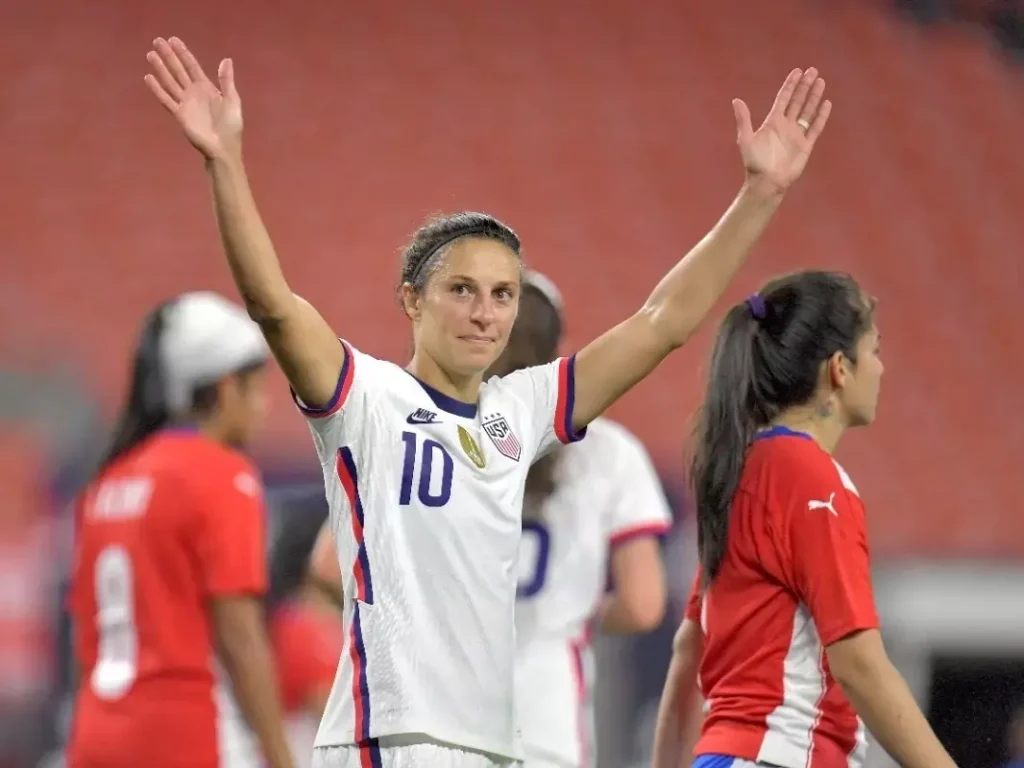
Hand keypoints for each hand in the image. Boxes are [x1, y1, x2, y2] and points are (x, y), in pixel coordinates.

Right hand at [145, 37, 241, 160]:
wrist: (224, 147)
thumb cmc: (231, 126)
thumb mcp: (232, 101)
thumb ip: (226, 81)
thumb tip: (226, 59)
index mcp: (207, 87)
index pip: (192, 66)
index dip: (183, 53)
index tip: (173, 40)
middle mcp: (193, 92)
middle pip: (178, 70)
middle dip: (168, 56)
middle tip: (157, 40)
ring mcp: (185, 103)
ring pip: (170, 81)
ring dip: (161, 68)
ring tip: (150, 54)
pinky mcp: (179, 115)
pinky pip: (166, 99)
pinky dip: (157, 89)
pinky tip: (148, 78)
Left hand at [733, 68, 830, 193]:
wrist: (766, 182)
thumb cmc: (754, 163)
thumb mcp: (745, 139)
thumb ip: (743, 120)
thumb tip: (736, 100)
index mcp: (772, 122)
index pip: (783, 98)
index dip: (790, 85)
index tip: (797, 71)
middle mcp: (786, 125)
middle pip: (798, 101)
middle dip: (805, 86)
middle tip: (812, 70)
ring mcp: (797, 134)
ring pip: (808, 111)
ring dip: (814, 96)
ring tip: (820, 81)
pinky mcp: (806, 145)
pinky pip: (815, 127)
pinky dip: (821, 116)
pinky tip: (826, 103)